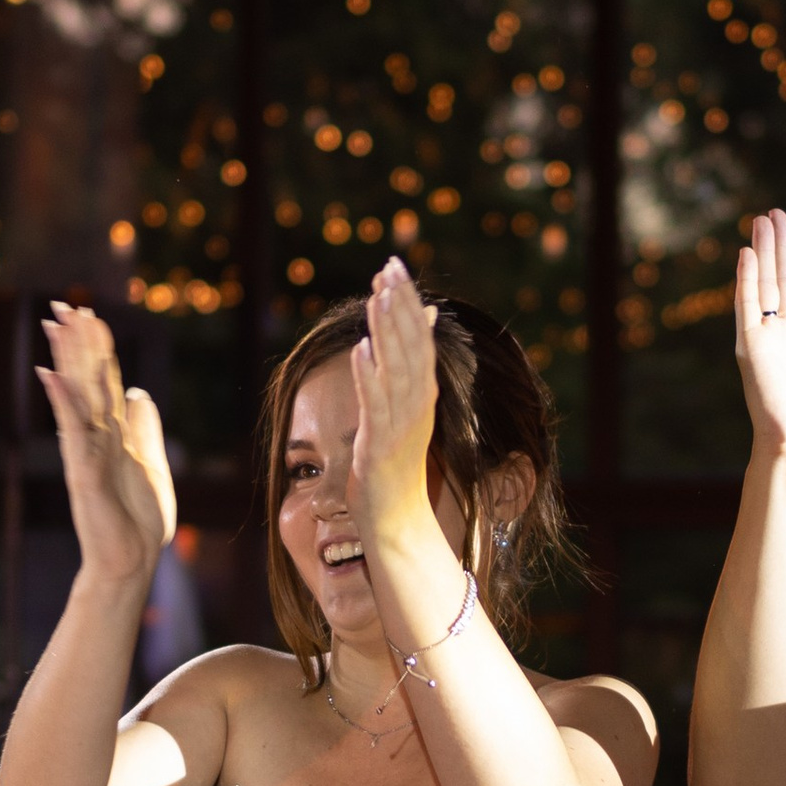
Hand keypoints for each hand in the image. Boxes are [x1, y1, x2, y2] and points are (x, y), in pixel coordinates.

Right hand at [36, 306, 174, 583]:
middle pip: (86, 379)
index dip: (97, 347)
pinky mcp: (84, 471)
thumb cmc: (138, 518)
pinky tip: (51, 375)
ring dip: (68, 359)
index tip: (87, 313)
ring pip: (78, 395)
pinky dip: (63, 402)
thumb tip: (140, 392)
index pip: (103, 380)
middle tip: (62, 304)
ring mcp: (87, 451)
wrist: (131, 560)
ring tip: (57, 324)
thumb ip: (144, 427)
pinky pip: (74, 431)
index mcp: (112, 432)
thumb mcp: (151, 462)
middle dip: (75, 342)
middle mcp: (95, 435)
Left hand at [350, 259, 444, 543]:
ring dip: (388, 333)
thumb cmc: (396, 463)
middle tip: (389, 268)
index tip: (394, 266)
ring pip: (397, 371)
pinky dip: (369, 378)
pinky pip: (376, 407)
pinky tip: (359, 351)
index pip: (418, 338)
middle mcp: (418, 404)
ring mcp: (401, 425)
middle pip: (411, 347)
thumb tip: (426, 317)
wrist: (396, 520)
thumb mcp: (406, 408)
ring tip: (378, 298)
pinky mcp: (381, 446)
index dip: (407, 301)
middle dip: (399, 306)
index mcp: (422, 393)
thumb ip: (412, 364)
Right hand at [733, 212, 785, 466]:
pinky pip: (748, 303)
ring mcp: (764, 341)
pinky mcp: (750, 345)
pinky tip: (748, 250)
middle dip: (779, 247)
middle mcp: (780, 340)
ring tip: (763, 218)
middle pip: (781, 282)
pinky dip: (747, 276)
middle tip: (775, 213)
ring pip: (765, 285)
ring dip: (764, 250)